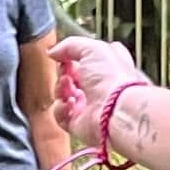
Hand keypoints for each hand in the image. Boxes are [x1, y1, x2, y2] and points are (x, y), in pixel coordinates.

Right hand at [52, 32, 146, 158]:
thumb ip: (69, 46)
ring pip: (62, 95)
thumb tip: (53, 52)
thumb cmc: (113, 79)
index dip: (71, 57)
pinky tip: (69, 104)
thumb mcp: (92, 48)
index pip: (84, 60)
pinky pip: (60, 115)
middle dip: (64, 74)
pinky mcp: (79, 123)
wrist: (117, 110)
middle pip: (69, 78)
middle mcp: (97, 86)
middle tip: (67, 73)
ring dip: (60, 89)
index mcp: (105, 67)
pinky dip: (60, 108)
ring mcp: (88, 105)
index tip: (64, 55)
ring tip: (67, 87)